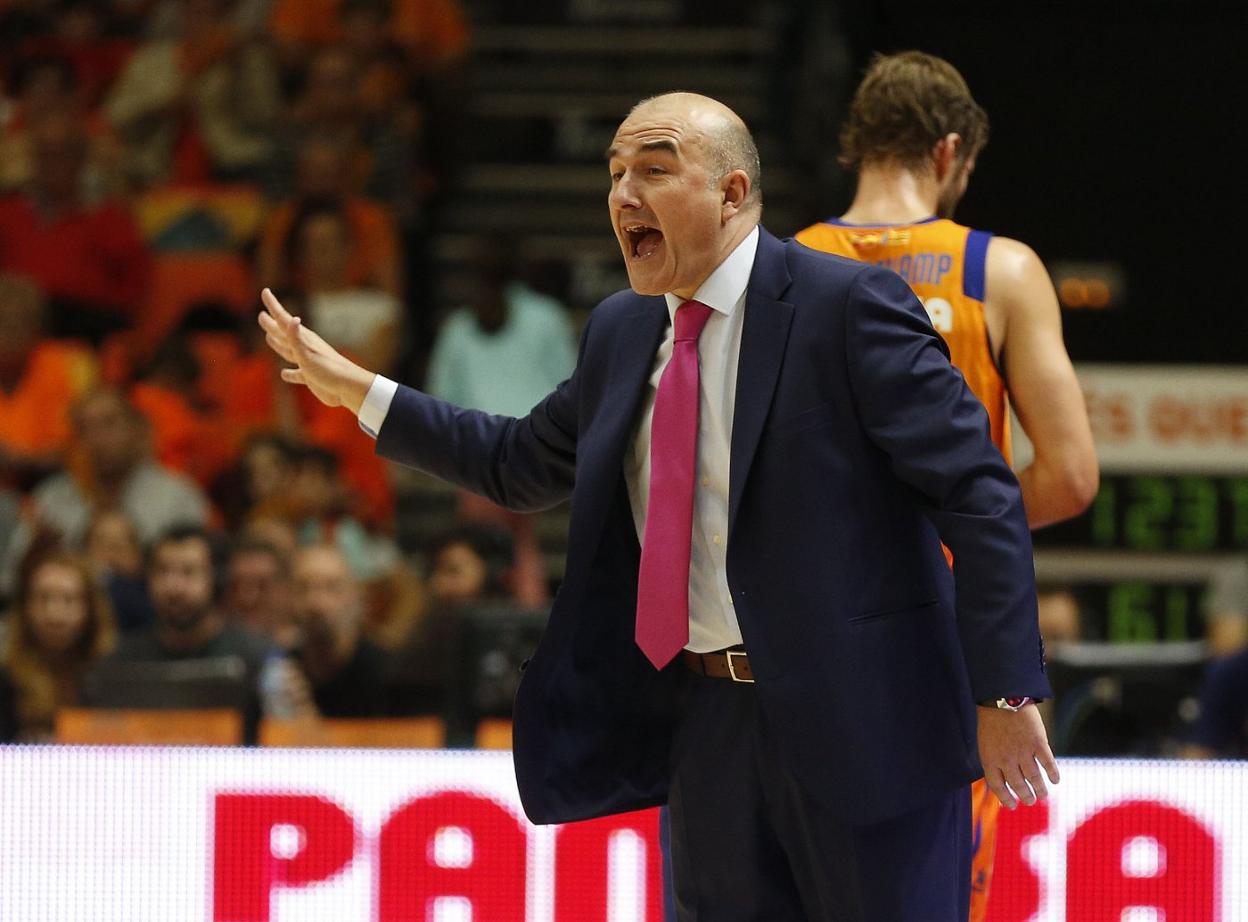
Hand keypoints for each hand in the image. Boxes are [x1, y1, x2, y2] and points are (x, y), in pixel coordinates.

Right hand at [258, 288, 374, 412]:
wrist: (348, 388)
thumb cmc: (329, 370)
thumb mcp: (309, 354)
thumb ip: (297, 338)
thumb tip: (292, 318)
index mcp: (302, 339)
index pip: (283, 319)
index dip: (273, 305)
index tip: (265, 291)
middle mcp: (304, 348)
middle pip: (282, 333)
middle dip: (271, 324)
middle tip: (262, 315)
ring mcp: (307, 362)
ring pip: (287, 350)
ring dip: (277, 344)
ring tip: (269, 337)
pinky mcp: (311, 377)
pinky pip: (296, 374)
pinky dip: (290, 374)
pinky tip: (284, 374)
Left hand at [976, 703, 1059, 808]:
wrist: (1003, 697)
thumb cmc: (991, 719)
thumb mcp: (985, 741)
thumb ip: (993, 759)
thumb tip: (1001, 779)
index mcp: (990, 759)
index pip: (997, 786)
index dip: (1005, 798)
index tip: (1012, 806)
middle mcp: (1006, 759)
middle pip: (1018, 785)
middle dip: (1025, 796)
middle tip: (1030, 801)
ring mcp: (1023, 752)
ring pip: (1034, 779)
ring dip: (1039, 790)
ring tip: (1042, 796)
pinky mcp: (1038, 744)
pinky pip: (1048, 764)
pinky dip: (1053, 774)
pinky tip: (1055, 780)